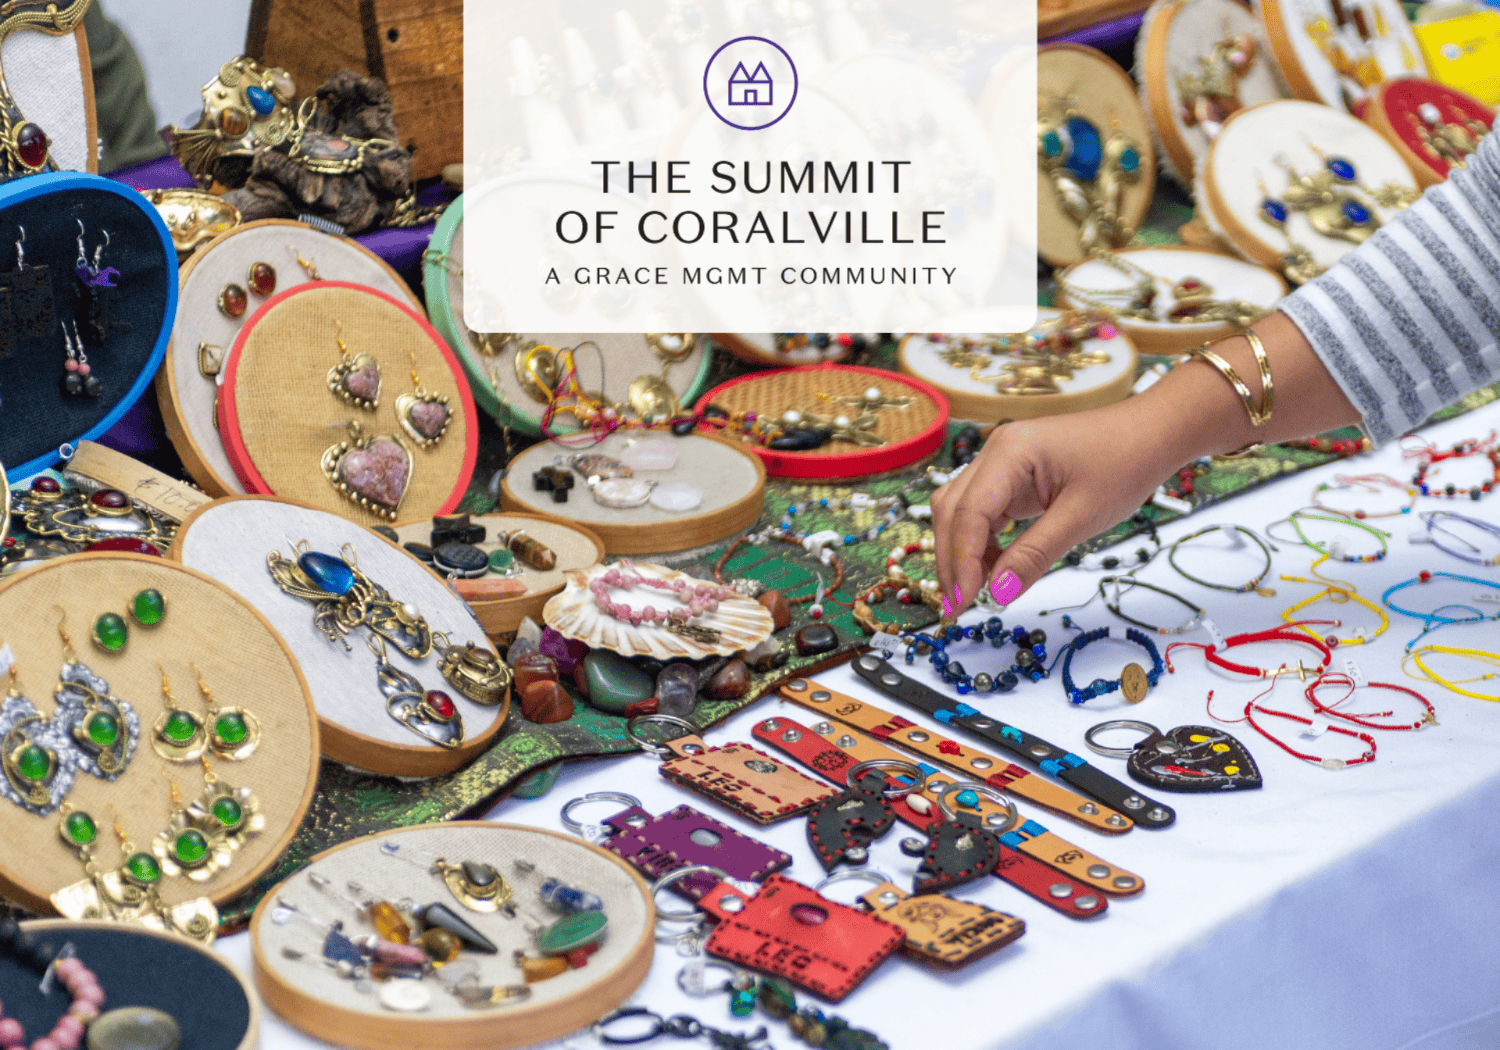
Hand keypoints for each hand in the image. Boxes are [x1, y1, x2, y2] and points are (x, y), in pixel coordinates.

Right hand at [932, 407, 1191, 616]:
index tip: (964, 603)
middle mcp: (996, 451)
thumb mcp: (1082, 517)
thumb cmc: (1125, 464)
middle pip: (952, 511)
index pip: (968, 513)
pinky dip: (981, 542)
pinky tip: (995, 568)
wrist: (1152, 434)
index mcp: (1010, 452)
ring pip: (961, 511)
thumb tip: (999, 594)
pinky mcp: (1011, 474)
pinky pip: (982, 511)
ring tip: (975, 593)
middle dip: (953, 560)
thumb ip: (1034, 555)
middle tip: (959, 607)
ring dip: (963, 552)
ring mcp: (1001, 461)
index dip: (962, 561)